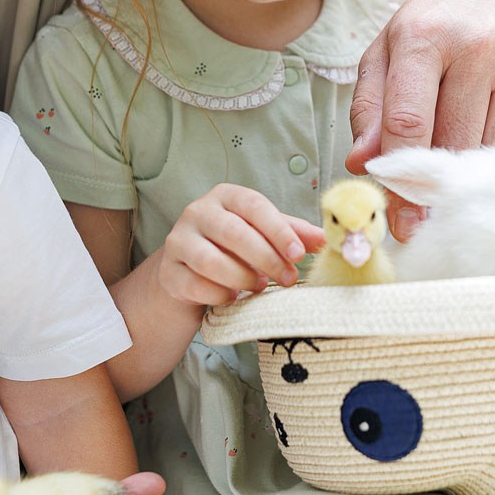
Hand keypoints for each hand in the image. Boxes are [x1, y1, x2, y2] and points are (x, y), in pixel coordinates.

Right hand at [158, 184, 324, 305]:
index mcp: (225, 196)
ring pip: (209, 260)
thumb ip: (292, 233)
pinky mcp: (168, 271)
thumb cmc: (233, 246)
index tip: (299, 253)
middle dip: (265, 258)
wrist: (189, 270)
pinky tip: (232, 298)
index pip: (253, 205)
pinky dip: (218, 294)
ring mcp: (178, 240)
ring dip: (241, 277)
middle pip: (233, 232)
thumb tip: (327, 239)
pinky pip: (194, 284)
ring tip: (259, 287)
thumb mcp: (263, 233)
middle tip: (287, 278)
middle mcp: (197, 211)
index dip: (278, 229)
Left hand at [347, 0, 494, 237]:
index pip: (409, 122)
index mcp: (422, 35)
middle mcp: (477, 43)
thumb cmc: (437, 18)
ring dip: (478, 168)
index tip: (403, 222)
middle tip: (433, 206)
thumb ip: (371, 108)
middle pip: (455, 144)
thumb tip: (360, 164)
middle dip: (442, 184)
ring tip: (465, 161)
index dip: (403, 179)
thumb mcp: (390, 50)